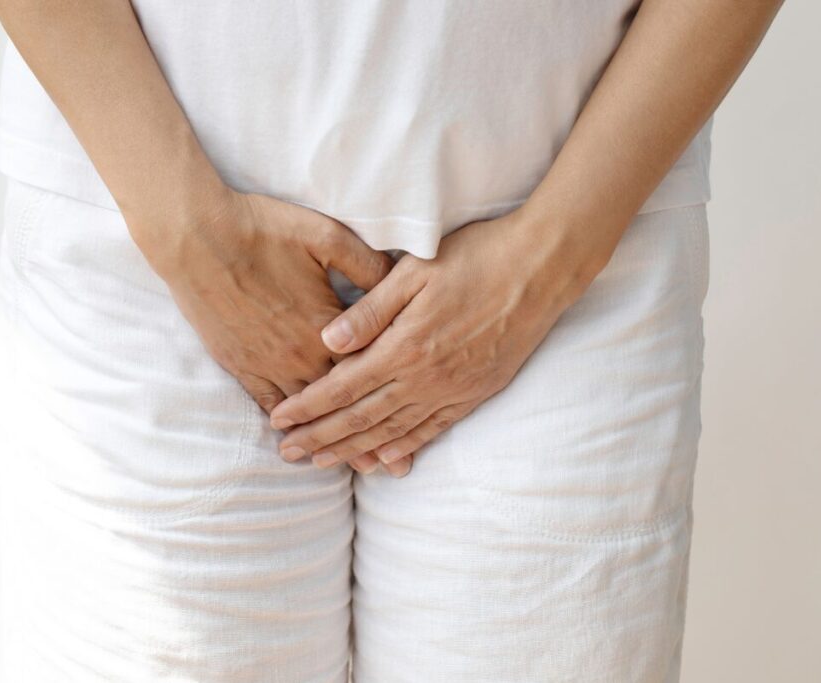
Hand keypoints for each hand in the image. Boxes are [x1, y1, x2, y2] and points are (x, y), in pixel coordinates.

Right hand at [130, 187, 397, 473]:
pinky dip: (283, 425)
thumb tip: (400, 282)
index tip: (409, 432)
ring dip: (325, 439)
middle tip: (385, 470)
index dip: (389, 403)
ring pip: (305, 412)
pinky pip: (266, 403)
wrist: (197, 236)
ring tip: (347, 467)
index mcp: (328, 326)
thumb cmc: (264, 229)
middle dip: (364, 436)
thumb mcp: (326, 236)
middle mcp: (299, 354)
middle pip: (339, 404)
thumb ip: (367, 264)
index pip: (367, 373)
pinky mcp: (239, 362)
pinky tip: (292, 440)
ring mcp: (267, 362)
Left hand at [267, 207, 614, 470]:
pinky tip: (386, 459)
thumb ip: (370, 311)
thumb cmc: (476, 258)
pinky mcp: (476, 391)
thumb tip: (327, 342)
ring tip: (324, 462)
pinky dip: (405, 446)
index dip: (308, 406)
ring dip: (355, 450)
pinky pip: (433, 429)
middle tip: (288, 454)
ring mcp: (453, 389)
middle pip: (361, 418)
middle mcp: (426, 377)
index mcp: (405, 346)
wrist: (541, 269)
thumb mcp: (415, 271)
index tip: (279, 419)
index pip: (343, 386)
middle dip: (321, 437)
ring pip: (393, 430)